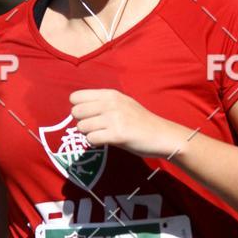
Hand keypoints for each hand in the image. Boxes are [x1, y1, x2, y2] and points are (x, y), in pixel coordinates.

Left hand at [69, 88, 185, 157]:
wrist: (161, 135)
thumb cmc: (139, 121)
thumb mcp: (122, 103)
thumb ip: (102, 103)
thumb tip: (77, 109)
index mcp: (110, 94)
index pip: (75, 97)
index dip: (78, 108)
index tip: (88, 115)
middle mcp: (110, 104)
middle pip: (75, 112)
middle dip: (82, 122)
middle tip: (95, 127)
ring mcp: (114, 119)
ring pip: (82, 127)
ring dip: (89, 134)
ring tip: (102, 134)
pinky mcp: (117, 135)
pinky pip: (91, 139)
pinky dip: (95, 143)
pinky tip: (106, 141)